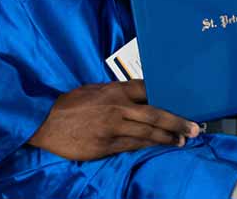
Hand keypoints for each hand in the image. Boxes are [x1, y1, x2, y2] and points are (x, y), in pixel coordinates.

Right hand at [27, 80, 198, 160]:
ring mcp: (113, 128)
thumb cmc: (68, 104)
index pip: (149, 90)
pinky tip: (159, 147)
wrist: (42, 123)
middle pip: (156, 114)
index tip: (183, 101)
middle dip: (177, 122)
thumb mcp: (93, 90)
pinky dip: (148, 146)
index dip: (168, 96)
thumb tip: (136, 96)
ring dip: (168, 138)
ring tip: (182, 141)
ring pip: (148, 133)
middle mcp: (118, 108)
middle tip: (194, 128)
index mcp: (115, 90)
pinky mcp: (105, 145)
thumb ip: (116, 93)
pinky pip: (132, 145)